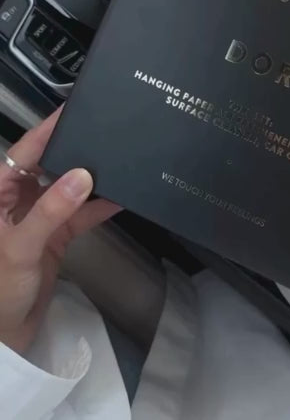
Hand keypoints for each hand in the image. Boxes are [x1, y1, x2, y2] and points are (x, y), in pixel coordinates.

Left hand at [0, 108, 120, 353]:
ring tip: (119, 160)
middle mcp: (18, 199)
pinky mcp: (55, 237)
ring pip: (68, 189)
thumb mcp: (19, 247)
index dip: (49, 129)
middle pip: (50, 165)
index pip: (25, 152)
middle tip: (106, 131)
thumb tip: (82, 176)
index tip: (75, 109)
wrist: (2, 337)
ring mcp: (38, 218)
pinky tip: (121, 196)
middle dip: (76, 150)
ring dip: (92, 180)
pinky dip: (99, 207)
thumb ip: (50, 211)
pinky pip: (80, 214)